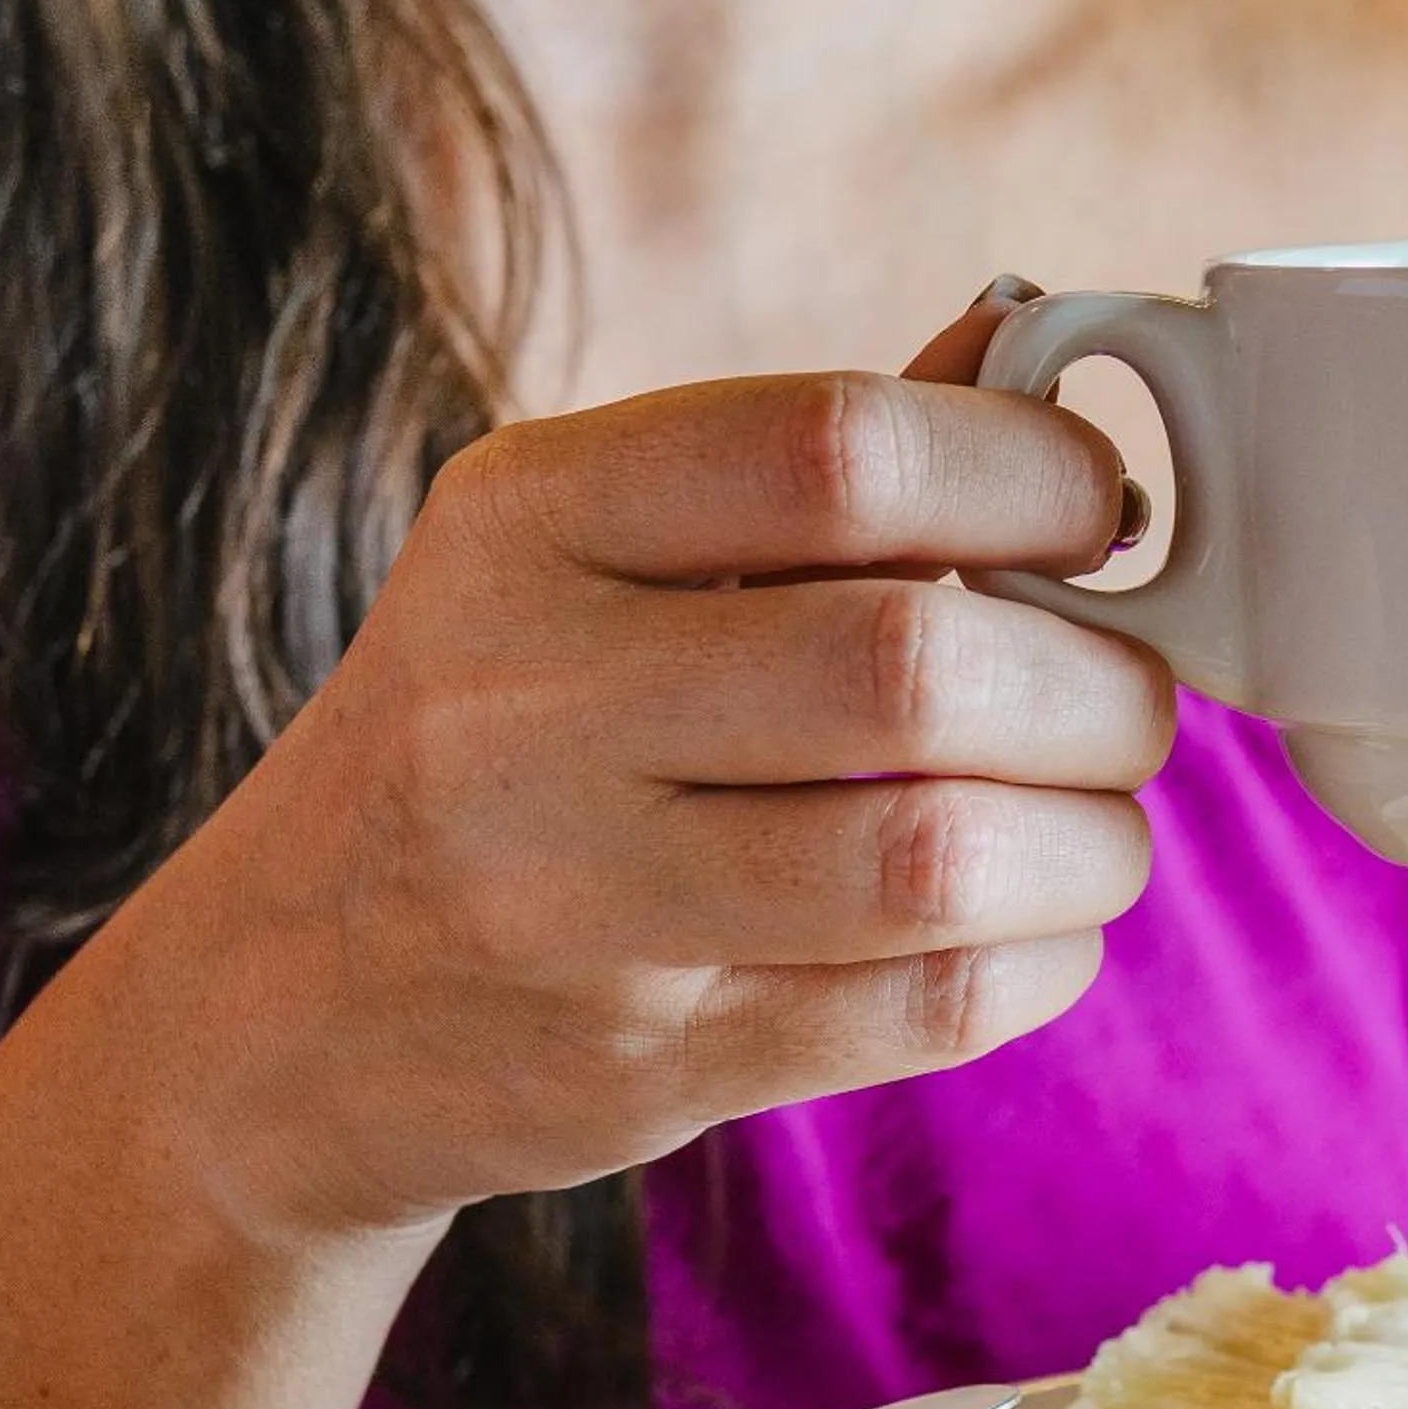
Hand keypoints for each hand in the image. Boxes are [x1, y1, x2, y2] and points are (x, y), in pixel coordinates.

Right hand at [83, 283, 1169, 1235]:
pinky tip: (1037, 924)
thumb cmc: (491, 735)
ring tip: (1094, 824)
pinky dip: (1043, 958)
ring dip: (1090, 841)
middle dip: (1094, 685)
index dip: (1029, 473)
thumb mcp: (581, 554)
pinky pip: (926, 1008)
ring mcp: (572, 901)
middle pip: (910, 665)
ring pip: (937, 858)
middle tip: (1124, 701)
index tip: (1095, 515)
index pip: (836, 448)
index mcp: (527, 516)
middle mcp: (525, 698)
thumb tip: (1034, 345)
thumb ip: (804, 461)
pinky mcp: (643, 1064)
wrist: (284, 1010)